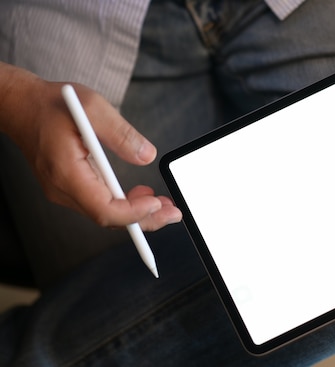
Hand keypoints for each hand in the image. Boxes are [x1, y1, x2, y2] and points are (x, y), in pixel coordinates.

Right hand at [0, 69, 181, 229]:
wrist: (22, 106)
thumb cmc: (53, 104)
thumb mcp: (93, 108)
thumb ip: (121, 134)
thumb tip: (146, 156)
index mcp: (66, 172)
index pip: (104, 209)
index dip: (134, 213)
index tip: (156, 203)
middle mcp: (63, 188)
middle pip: (108, 218)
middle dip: (144, 219)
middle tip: (173, 212)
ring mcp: (64, 190)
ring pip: (105, 214)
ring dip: (137, 213)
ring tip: (163, 203)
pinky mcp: (70, 187)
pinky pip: (100, 204)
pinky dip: (124, 205)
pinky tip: (143, 196)